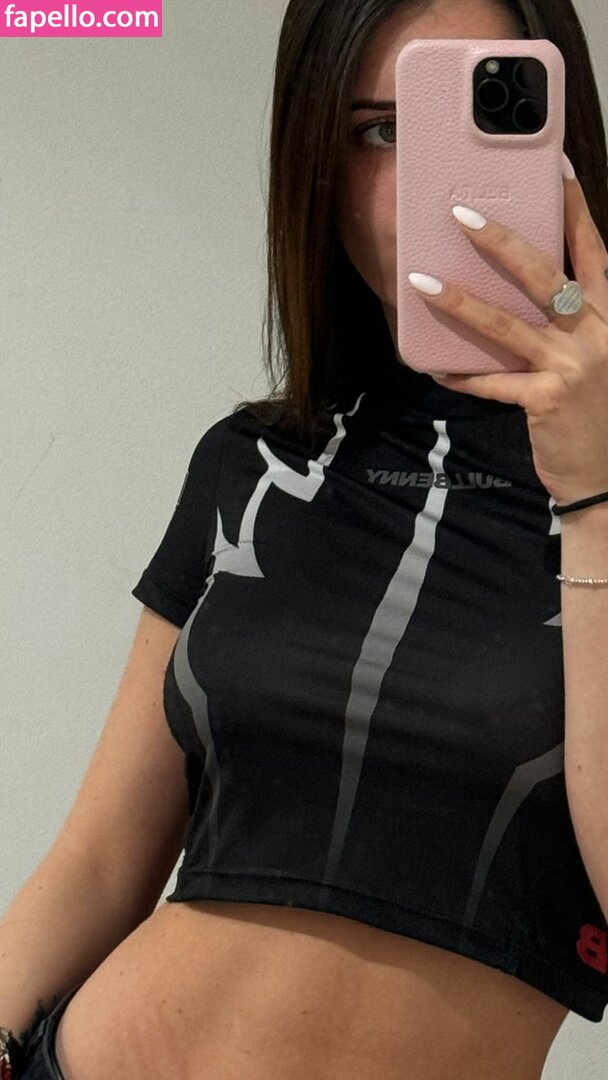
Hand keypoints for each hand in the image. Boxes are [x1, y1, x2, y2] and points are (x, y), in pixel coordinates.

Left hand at [407, 155, 607, 506]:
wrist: (607, 476)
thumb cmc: (595, 415)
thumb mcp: (591, 361)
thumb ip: (564, 328)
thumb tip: (513, 301)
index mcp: (607, 318)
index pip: (592, 253)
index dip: (576, 212)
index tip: (555, 173)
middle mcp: (595, 333)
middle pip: (544, 275)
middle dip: (501, 241)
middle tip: (462, 215)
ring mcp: (572, 365)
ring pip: (507, 324)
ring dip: (460, 301)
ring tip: (422, 283)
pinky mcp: (547, 399)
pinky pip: (493, 381)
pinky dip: (463, 375)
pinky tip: (436, 369)